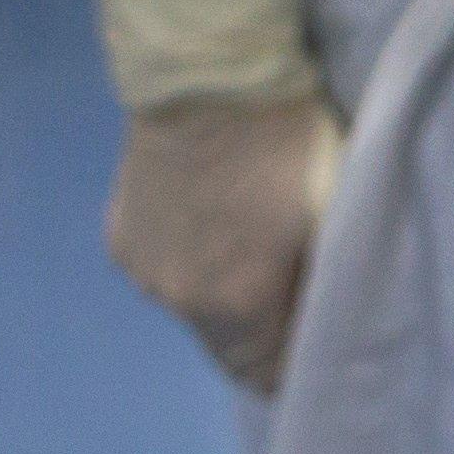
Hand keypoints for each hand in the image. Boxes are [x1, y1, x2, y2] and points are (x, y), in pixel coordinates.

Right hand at [109, 92, 343, 395]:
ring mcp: (141, 267)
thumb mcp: (334, 217)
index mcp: (236, 304)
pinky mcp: (120, 233)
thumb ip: (328, 282)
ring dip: (227, 300)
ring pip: (195, 311)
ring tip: (263, 262)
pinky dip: (195, 267)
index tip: (325, 355)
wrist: (207, 79)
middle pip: (228, 348)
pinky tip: (220, 231)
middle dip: (266, 340)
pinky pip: (167, 272)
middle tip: (302, 312)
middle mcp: (177, 299)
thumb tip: (331, 324)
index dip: (298, 370)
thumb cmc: (289, 144)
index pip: (266, 375)